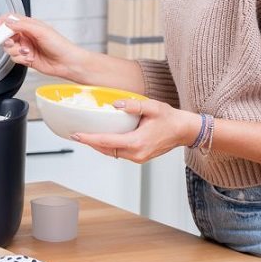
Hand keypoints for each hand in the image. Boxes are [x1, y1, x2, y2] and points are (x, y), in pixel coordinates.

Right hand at [1, 14, 85, 80]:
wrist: (67, 63)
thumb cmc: (60, 45)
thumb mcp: (41, 31)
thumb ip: (23, 25)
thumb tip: (8, 21)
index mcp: (30, 25)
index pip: (12, 20)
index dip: (4, 23)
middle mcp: (27, 36)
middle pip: (7, 35)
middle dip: (8, 40)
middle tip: (13, 42)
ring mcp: (26, 47)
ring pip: (10, 48)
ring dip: (16, 51)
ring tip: (27, 51)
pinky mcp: (26, 58)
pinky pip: (14, 58)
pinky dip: (20, 58)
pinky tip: (29, 58)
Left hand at [71, 98, 199, 163]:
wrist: (185, 131)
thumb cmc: (170, 119)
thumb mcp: (153, 107)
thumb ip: (134, 105)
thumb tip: (117, 104)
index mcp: (137, 142)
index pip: (106, 142)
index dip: (89, 138)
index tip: (76, 135)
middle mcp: (136, 153)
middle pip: (105, 150)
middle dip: (90, 143)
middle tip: (75, 135)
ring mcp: (138, 157)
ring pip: (111, 153)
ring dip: (98, 146)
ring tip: (85, 136)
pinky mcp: (140, 157)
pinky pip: (119, 153)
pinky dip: (108, 147)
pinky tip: (103, 139)